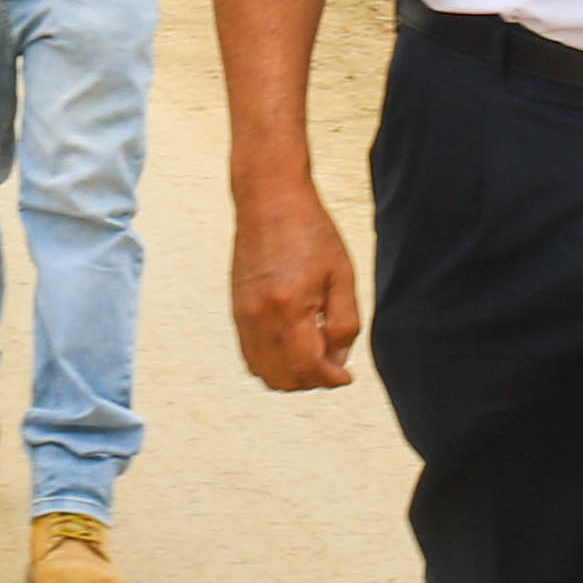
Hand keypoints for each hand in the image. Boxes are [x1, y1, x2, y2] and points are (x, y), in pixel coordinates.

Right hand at [230, 173, 364, 391]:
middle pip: (282, 379)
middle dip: (311, 381)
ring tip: (314, 355)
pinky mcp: (236, 311)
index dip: (330, 380)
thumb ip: (344, 323)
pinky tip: (293, 345)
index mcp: (289, 307)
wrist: (269, 200)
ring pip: (263, 372)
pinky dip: (272, 363)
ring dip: (290, 376)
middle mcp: (259, 317)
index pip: (307, 368)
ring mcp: (242, 316)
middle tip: (333, 365)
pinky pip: (250, 355)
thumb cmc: (309, 231)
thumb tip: (338, 361)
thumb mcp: (342, 275)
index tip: (346, 376)